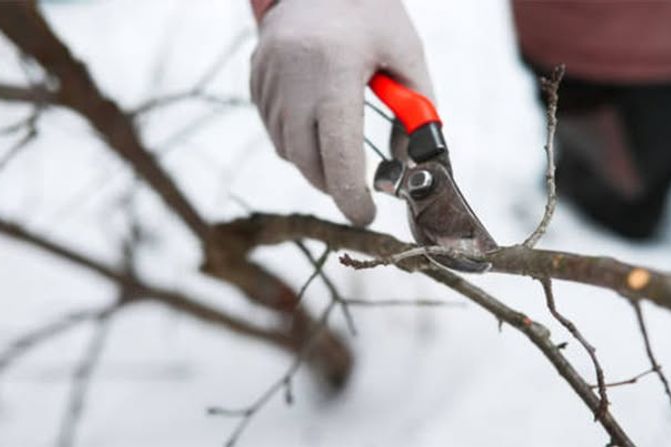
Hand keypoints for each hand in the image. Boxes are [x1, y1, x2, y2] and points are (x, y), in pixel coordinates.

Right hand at [250, 0, 432, 225]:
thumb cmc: (372, 14)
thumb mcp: (406, 55)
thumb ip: (415, 112)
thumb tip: (409, 163)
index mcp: (335, 68)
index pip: (338, 150)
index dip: (351, 193)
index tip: (364, 215)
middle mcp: (293, 75)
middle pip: (306, 159)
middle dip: (332, 183)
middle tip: (355, 186)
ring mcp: (268, 76)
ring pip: (286, 148)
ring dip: (313, 161)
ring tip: (337, 143)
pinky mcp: (255, 76)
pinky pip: (273, 128)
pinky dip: (295, 138)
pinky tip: (314, 118)